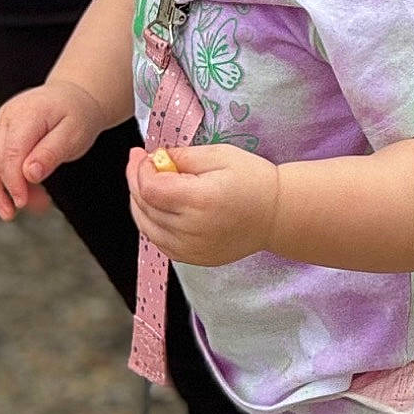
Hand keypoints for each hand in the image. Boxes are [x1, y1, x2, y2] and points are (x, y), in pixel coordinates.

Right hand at [0, 81, 103, 220]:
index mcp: (26, 115)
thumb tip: (29, 174)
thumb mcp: (74, 134)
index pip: (10, 154)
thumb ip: (52, 153)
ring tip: (7, 212)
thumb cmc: (77, 117)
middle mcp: (6, 117)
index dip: (13, 182)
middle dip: (2, 191)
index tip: (22, 203)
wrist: (72, 98)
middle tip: (13, 214)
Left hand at [126, 142, 279, 265]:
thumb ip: (183, 156)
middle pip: (144, 207)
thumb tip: (154, 158)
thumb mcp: (220, 155)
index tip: (141, 154)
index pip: (150, 188)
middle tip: (139, 163)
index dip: (139, 170)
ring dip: (140, 203)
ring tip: (147, 183)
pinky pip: (159, 241)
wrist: (277, 216)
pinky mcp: (194, 258)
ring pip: (147, 226)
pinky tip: (159, 206)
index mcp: (200, 200)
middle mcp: (192, 229)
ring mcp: (192, 249)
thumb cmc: (254, 181)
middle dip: (135, 182)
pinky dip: (152, 222)